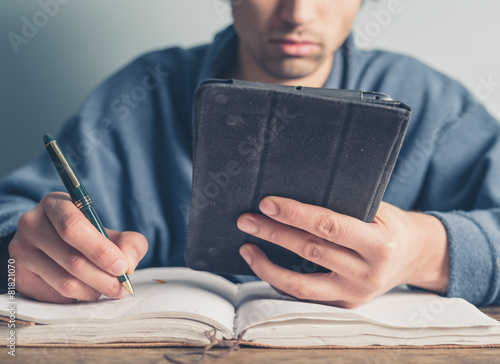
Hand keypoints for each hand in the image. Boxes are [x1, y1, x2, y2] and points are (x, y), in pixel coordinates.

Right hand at [8, 192, 147, 302]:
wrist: (54, 244)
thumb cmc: (87, 236)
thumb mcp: (110, 231)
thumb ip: (129, 243)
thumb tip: (128, 264)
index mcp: (55, 204)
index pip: (73, 227)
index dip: (101, 250)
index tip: (122, 267)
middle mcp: (31, 225)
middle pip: (71, 259)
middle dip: (104, 277)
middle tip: (122, 287)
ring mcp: (21, 252)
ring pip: (65, 282)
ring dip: (94, 291)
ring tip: (108, 289)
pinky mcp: (19, 277)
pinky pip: (56, 296)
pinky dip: (79, 298)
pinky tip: (88, 290)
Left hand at [237, 196, 448, 307]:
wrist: (415, 256)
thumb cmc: (390, 225)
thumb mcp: (376, 209)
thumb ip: (343, 205)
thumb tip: (293, 193)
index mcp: (380, 244)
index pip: (329, 226)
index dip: (295, 214)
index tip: (267, 204)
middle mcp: (368, 273)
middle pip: (310, 251)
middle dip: (274, 234)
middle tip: (246, 220)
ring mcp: (355, 293)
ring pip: (301, 284)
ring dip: (267, 265)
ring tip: (246, 247)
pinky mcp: (345, 304)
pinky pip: (305, 295)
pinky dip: (280, 280)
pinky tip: (263, 265)